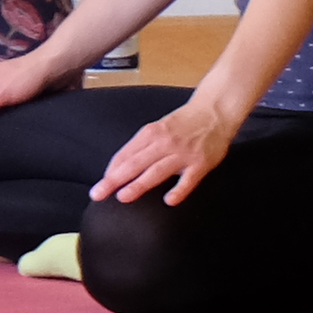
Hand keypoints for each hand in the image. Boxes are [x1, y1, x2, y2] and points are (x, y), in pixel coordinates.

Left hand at [95, 97, 238, 203]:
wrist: (214, 111)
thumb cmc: (183, 123)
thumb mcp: (158, 128)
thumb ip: (141, 146)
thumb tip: (119, 168)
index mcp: (151, 133)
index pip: (126, 154)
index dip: (111, 171)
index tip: (99, 186)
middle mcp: (164, 143)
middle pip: (135, 163)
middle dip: (114, 179)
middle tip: (98, 194)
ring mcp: (183, 154)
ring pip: (157, 171)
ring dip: (139, 184)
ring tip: (123, 197)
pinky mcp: (200, 163)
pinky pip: (188, 180)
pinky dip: (179, 190)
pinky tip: (169, 201)